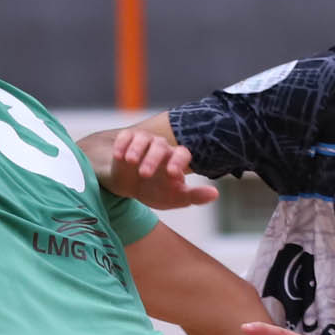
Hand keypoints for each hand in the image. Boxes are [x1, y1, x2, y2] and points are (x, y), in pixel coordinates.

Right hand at [90, 127, 215, 209]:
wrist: (129, 187)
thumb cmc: (155, 191)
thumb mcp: (174, 198)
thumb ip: (194, 196)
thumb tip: (215, 194)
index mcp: (175, 159)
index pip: (182, 153)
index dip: (178, 161)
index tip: (171, 174)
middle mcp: (161, 147)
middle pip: (160, 145)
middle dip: (152, 159)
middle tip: (144, 174)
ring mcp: (143, 142)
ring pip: (143, 138)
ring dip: (136, 149)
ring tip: (130, 162)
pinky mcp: (127, 140)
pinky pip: (126, 136)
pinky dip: (122, 144)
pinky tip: (119, 156)